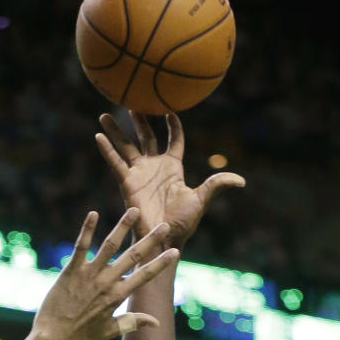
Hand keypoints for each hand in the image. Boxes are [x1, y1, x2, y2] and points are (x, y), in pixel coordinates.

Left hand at [32, 208, 176, 339]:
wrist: (54, 337)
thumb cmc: (82, 335)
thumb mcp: (111, 330)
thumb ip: (134, 322)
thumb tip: (157, 323)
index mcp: (118, 297)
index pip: (144, 276)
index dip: (161, 264)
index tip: (175, 251)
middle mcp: (106, 283)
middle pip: (132, 256)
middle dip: (150, 240)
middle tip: (164, 225)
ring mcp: (89, 275)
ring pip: (109, 246)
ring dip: (122, 227)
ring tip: (135, 210)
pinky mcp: (71, 270)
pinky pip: (81, 246)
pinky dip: (87, 229)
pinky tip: (94, 213)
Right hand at [96, 112, 244, 245]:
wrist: (164, 237)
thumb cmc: (182, 222)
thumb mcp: (202, 199)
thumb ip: (217, 184)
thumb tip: (241, 181)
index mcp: (173, 167)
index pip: (174, 139)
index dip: (173, 125)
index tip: (170, 110)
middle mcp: (154, 166)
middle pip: (146, 136)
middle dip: (140, 120)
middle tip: (134, 101)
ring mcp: (139, 173)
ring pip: (126, 146)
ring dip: (115, 131)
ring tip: (104, 114)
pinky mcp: (127, 182)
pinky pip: (115, 163)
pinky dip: (107, 150)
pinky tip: (98, 137)